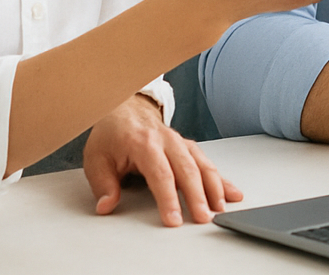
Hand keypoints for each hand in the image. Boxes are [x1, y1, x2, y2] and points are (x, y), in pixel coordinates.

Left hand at [83, 94, 242, 226]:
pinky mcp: (189, 147)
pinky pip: (208, 163)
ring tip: (220, 208)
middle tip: (203, 218)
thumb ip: (103, 185)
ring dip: (214, 187)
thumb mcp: (97, 158)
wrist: (125, 110)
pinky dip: (221, 179)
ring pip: (203, 165)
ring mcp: (181, 143)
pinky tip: (231, 193)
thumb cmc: (112, 135)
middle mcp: (167, 141)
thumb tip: (107, 206)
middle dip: (198, 196)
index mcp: (144, 143)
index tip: (174, 219)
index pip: (161, 174)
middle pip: (187, 170)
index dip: (168, 199)